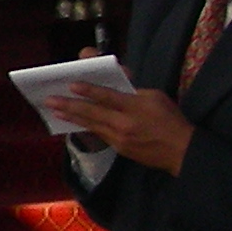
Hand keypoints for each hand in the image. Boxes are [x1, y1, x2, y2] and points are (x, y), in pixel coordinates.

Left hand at [46, 83, 195, 173]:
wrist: (180, 151)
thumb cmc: (170, 119)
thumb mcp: (156, 96)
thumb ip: (133, 89)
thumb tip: (116, 79)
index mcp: (136, 107)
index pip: (109, 96)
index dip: (89, 91)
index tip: (72, 85)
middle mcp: (125, 123)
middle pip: (93, 112)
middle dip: (70, 106)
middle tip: (50, 100)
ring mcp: (120, 138)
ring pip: (91, 125)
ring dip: (71, 117)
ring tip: (54, 111)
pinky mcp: (118, 148)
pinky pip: (98, 134)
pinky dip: (84, 127)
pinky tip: (73, 123)